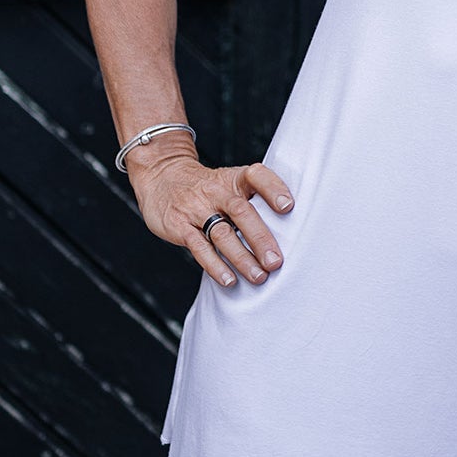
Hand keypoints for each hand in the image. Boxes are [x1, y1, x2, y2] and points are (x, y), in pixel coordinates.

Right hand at [128, 152, 294, 288]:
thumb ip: (255, 199)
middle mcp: (217, 192)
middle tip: (276, 262)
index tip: (288, 206)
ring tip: (259, 277)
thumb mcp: (230, 181)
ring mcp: (197, 209)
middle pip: (242, 212)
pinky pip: (199, 247)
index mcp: (235, 179)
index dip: (273, 188)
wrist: (162, 176)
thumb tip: (294, 229)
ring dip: (242, 257)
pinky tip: (229, 280)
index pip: (256, 176)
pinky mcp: (180, 227)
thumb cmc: (209, 186)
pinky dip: (215, 265)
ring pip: (222, 233)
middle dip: (260, 238)